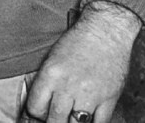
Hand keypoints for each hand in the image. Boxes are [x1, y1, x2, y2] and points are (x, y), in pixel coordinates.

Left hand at [24, 1, 140, 121]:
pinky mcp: (109, 99)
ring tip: (70, 116)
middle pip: (54, 120)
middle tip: (55, 117)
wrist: (106, 30)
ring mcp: (90, 94)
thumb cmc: (78, 41)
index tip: (39, 114)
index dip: (35, 114)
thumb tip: (40, 106)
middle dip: (53, 121)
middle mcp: (68, 86)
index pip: (35, 107)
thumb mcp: (52, 58)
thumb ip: (46, 82)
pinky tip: (87, 117)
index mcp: (50, 74)